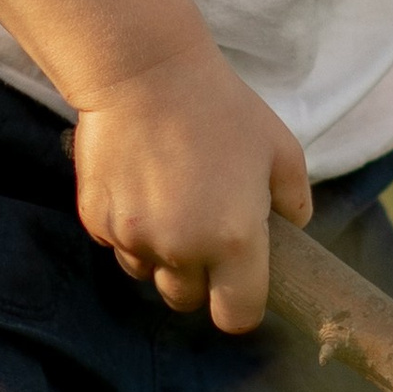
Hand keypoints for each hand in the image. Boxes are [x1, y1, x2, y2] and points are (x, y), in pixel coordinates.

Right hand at [70, 37, 311, 334]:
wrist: (144, 74)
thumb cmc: (221, 109)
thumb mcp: (280, 149)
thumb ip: (295, 200)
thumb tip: (294, 227)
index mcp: (234, 241)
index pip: (236, 317)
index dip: (240, 307)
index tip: (238, 288)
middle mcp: (182, 250)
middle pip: (185, 300)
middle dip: (197, 280)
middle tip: (204, 235)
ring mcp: (134, 239)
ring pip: (148, 272)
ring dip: (160, 254)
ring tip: (170, 202)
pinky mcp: (97, 222)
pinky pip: (118, 244)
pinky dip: (130, 229)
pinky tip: (140, 185)